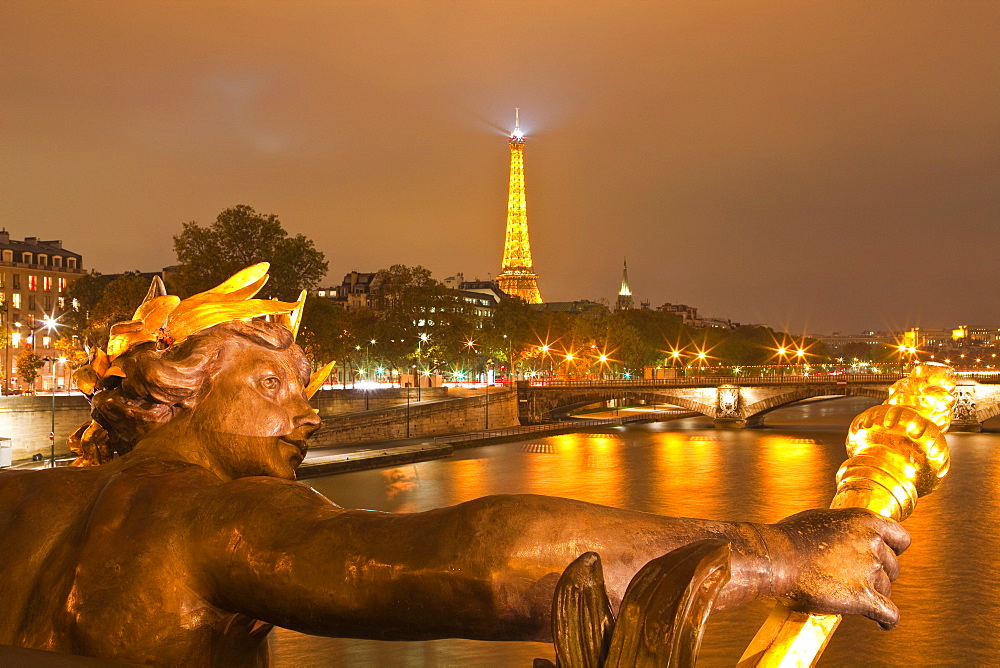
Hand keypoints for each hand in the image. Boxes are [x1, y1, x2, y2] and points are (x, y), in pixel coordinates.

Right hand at [763, 508, 910, 629]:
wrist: (776, 557)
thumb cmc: (789, 537)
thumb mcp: (822, 519)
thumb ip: (843, 529)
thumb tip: (844, 538)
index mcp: (864, 521)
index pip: (900, 538)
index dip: (893, 549)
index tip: (884, 556)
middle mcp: (872, 543)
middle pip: (892, 566)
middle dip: (879, 574)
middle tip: (858, 578)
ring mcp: (870, 570)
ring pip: (887, 589)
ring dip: (875, 594)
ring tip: (855, 597)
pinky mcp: (863, 597)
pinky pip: (889, 613)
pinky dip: (887, 620)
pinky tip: (881, 622)